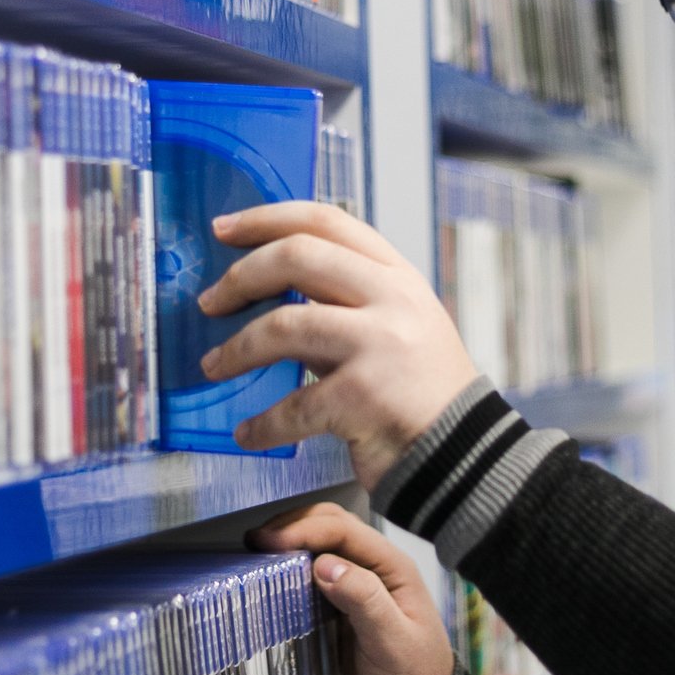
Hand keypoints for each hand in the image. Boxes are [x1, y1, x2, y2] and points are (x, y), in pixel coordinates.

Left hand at [198, 201, 478, 487]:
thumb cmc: (419, 394)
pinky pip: (293, 405)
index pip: (327, 221)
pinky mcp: (365, 398)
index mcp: (397, 276)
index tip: (223, 229)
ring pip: (285, 325)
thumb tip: (264, 289)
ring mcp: (381, 345)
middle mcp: (393, 300)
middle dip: (240, 278)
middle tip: (209, 303)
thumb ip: (341, 304)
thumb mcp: (393, 328)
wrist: (466, 456)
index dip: (267, 218)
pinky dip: (262, 424)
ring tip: (214, 366)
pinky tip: (249, 433)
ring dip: (237, 349)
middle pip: (298, 256)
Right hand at [249, 502, 455, 674]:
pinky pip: (311, 580)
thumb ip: (363, 600)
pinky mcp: (339, 611)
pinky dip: (290, 574)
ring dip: (290, 546)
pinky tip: (269, 581)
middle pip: (331, 528)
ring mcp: (357, 589)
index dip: (303, 530)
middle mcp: (375, 570)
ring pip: (319, 550)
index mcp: (393, 568)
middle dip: (293, 527)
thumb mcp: (391, 643)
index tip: (266, 543)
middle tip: (253, 542)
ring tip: (254, 555)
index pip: (343, 531)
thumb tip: (323, 565)